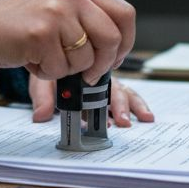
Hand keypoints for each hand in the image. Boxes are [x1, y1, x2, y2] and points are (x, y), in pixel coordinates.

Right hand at [0, 0, 134, 83]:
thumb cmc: (16, 23)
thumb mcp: (58, 10)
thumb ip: (87, 21)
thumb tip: (115, 52)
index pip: (124, 14)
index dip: (126, 42)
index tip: (115, 58)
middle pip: (112, 38)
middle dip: (103, 64)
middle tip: (88, 74)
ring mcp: (56, 12)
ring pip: (85, 59)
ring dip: (67, 69)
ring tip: (45, 56)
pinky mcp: (41, 33)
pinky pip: (60, 69)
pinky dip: (46, 73)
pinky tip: (31, 58)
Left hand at [29, 75, 153, 126]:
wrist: (51, 66)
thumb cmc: (50, 76)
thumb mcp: (42, 83)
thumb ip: (43, 98)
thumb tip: (41, 116)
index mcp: (84, 73)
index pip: (96, 84)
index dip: (100, 99)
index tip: (104, 114)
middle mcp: (100, 78)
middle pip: (114, 89)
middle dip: (120, 106)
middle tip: (123, 121)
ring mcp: (109, 86)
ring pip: (126, 93)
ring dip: (134, 106)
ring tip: (144, 118)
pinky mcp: (114, 94)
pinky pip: (130, 97)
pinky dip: (139, 105)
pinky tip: (147, 116)